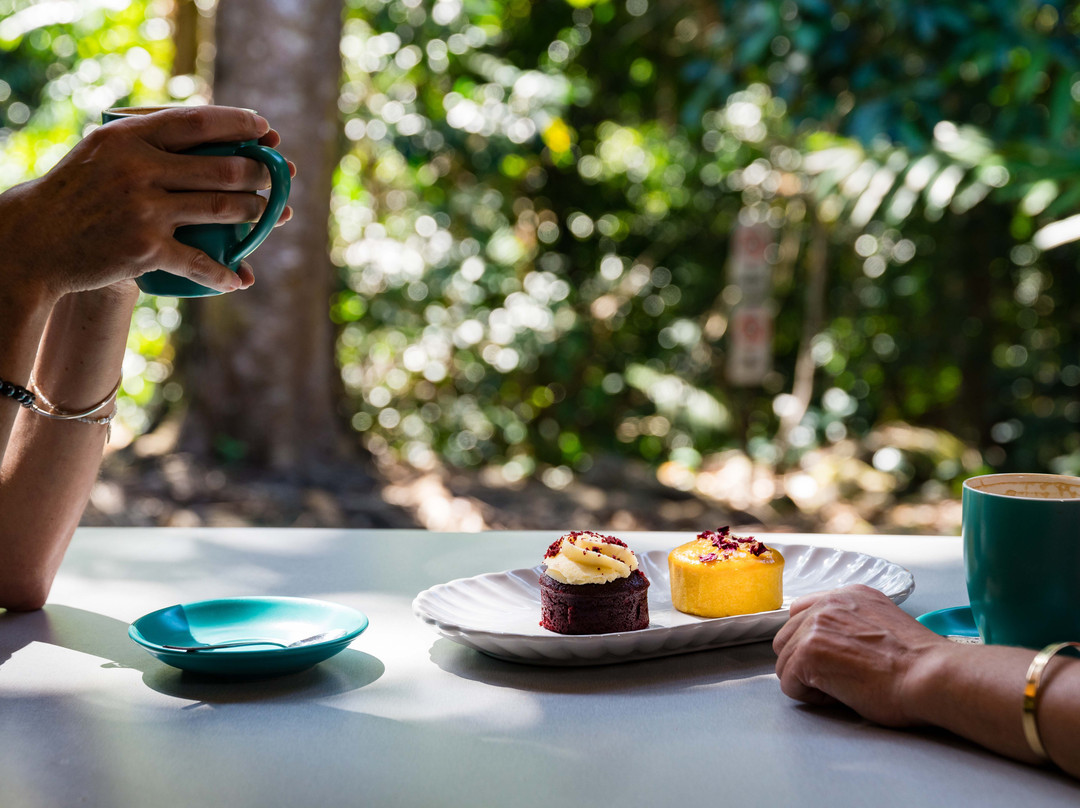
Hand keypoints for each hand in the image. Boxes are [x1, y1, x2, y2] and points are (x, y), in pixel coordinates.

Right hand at [0, 106, 292, 301]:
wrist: (36, 239)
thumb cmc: (78, 191)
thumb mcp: (104, 149)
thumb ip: (147, 137)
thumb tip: (211, 133)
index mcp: (129, 137)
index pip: (197, 122)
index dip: (239, 124)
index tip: (267, 130)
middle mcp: (138, 169)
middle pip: (222, 168)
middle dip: (262, 173)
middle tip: (279, 178)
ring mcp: (144, 210)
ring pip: (222, 209)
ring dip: (257, 214)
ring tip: (271, 215)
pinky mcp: (145, 249)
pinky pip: (200, 262)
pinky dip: (224, 274)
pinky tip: (239, 279)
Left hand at [772, 584, 951, 725]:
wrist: (931, 676)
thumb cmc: (920, 664)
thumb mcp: (884, 625)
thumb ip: (853, 624)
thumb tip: (834, 645)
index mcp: (849, 595)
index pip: (803, 612)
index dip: (811, 642)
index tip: (831, 659)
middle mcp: (828, 603)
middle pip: (788, 636)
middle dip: (805, 661)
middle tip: (838, 679)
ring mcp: (815, 626)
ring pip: (785, 660)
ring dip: (807, 680)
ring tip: (842, 688)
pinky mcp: (808, 653)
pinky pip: (788, 682)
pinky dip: (809, 696)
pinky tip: (838, 696)